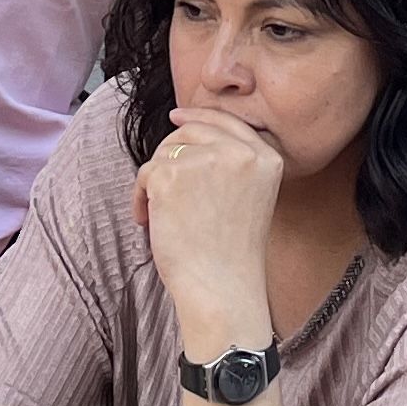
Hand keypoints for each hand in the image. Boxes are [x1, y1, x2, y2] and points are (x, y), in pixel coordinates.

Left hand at [134, 107, 283, 353]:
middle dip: (170, 154)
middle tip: (161, 186)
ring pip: (165, 152)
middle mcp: (240, 152)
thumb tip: (185, 132)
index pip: (228, 122)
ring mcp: (206, 160)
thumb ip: (232, 164)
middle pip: (191, 130)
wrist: (222, 289)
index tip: (177, 117)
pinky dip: (140, 197)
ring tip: (160, 215)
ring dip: (154, 181)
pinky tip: (150, 221)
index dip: (199, 116)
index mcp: (266, 157)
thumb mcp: (250, 197)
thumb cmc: (231, 255)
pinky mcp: (172, 175)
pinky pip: (145, 173)